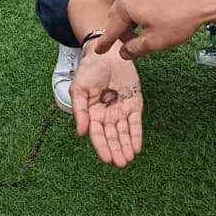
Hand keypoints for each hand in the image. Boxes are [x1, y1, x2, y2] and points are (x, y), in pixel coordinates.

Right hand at [70, 45, 142, 167]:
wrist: (106, 52)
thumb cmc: (89, 69)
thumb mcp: (79, 89)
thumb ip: (80, 111)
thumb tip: (80, 133)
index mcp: (91, 113)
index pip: (97, 133)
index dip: (102, 146)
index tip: (107, 159)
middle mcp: (107, 115)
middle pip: (112, 136)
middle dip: (116, 150)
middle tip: (121, 163)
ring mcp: (121, 110)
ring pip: (124, 132)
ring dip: (126, 146)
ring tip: (128, 159)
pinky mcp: (134, 104)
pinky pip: (135, 122)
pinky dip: (136, 135)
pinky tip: (136, 147)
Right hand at [94, 0, 215, 60]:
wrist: (205, 1)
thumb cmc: (179, 21)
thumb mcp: (154, 42)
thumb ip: (134, 49)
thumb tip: (124, 52)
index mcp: (125, 5)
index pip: (111, 28)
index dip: (105, 42)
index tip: (99, 51)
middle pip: (117, 16)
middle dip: (120, 32)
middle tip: (123, 46)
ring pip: (128, 8)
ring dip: (130, 22)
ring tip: (139, 36)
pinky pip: (139, 0)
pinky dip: (139, 12)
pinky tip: (148, 22)